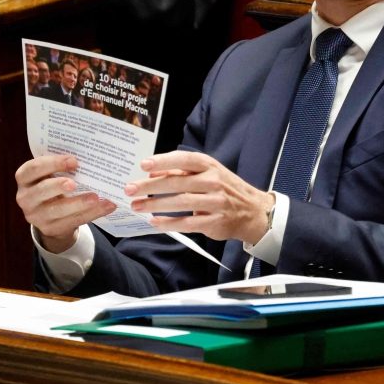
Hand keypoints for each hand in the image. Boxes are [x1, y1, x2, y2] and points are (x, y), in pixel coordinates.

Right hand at [15, 155, 116, 253]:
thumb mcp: (51, 175)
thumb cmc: (53, 186)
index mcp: (26, 178)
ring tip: (96, 198)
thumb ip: (62, 167)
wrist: (50, 216)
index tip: (73, 161)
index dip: (52, 163)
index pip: (33, 168)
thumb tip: (91, 156)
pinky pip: (73, 220)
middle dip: (59, 185)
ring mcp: (36, 216)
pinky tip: (107, 206)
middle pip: (41, 190)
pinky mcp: (50, 228)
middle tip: (75, 183)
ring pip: (57, 210)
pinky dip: (93, 213)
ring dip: (79, 203)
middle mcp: (26, 197)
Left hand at [126, 151, 275, 244]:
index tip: (144, 165)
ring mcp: (215, 202)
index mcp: (209, 166)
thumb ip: (181, 171)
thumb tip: (152, 172)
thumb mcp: (208, 173)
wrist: (253, 210)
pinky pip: (188, 223)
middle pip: (177, 183)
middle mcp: (213, 181)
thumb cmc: (225, 188)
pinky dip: (169, 223)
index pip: (184, 160)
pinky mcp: (214, 222)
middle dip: (150, 187)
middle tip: (130, 189)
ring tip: (137, 206)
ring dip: (155, 205)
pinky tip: (155, 222)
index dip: (163, 161)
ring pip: (180, 203)